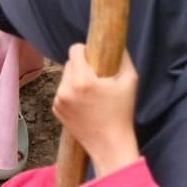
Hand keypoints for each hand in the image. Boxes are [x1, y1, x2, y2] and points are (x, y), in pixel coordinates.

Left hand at [52, 45, 140, 175]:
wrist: (109, 144)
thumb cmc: (122, 112)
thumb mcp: (130, 80)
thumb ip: (123, 57)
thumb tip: (116, 42)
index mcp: (82, 80)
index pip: (75, 50)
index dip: (86, 51)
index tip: (96, 58)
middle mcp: (65, 89)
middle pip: (69, 63)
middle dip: (82, 66)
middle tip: (98, 78)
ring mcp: (58, 101)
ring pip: (65, 77)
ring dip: (76, 79)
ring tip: (92, 93)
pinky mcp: (55, 110)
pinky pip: (62, 91)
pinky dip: (71, 93)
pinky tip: (85, 104)